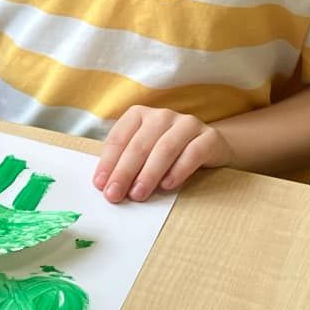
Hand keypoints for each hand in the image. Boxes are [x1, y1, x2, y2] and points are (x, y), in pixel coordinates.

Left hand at [93, 107, 232, 202]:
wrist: (209, 147)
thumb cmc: (167, 153)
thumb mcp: (143, 154)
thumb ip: (125, 164)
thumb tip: (106, 186)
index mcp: (139, 115)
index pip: (119, 138)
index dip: (108, 162)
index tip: (100, 185)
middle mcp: (162, 115)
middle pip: (139, 145)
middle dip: (124, 172)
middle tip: (115, 194)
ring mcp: (187, 124)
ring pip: (165, 148)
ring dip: (148, 174)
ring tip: (138, 194)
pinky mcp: (209, 137)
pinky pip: (193, 153)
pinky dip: (178, 170)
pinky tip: (167, 186)